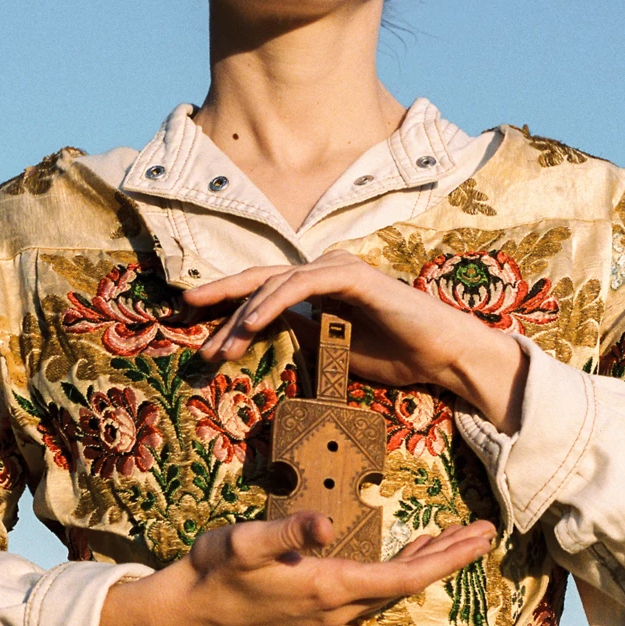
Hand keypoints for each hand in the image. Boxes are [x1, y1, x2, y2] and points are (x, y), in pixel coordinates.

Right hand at [97, 512, 495, 625]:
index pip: (403, 577)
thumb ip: (288, 530)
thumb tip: (326, 522)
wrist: (186, 610)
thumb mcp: (246, 542)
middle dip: (449, 557)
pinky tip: (406, 554)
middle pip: (408, 583)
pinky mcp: (317, 604)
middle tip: (486, 531)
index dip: (446, 559)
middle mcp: (336, 604)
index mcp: (329, 587)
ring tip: (458, 537)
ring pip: (393, 586)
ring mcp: (327, 609)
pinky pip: (374, 587)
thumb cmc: (215, 570)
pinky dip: (400, 568)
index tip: (480, 538)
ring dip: (428, 562)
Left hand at [183, 250, 528, 431]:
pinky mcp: (353, 276)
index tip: (192, 324)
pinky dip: (274, 303)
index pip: (261, 292)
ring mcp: (338, 269)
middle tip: (182, 313)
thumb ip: (298, 335)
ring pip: (275, 284)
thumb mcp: (331, 349)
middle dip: (219, 297)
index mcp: (317, 286)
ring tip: (219, 348)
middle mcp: (323, 270)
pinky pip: (303, 285)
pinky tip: (251, 323)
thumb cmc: (393, 354)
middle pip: (259, 280)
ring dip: (243, 317)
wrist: (442, 357)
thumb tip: (258, 336)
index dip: (226, 304)